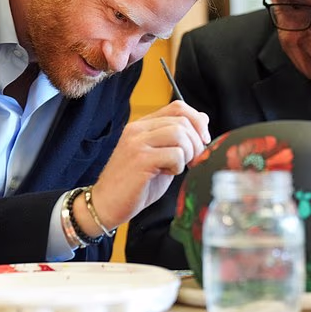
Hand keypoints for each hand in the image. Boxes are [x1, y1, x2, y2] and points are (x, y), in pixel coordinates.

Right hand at [77, 101, 209, 233]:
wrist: (106, 204)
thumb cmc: (135, 184)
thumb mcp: (160, 156)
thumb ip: (177, 139)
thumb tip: (203, 119)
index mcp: (143, 125)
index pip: (177, 107)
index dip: (197, 121)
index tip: (203, 140)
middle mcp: (138, 129)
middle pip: (182, 121)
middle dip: (196, 142)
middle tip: (192, 160)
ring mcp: (137, 143)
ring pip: (180, 134)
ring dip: (188, 153)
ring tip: (177, 167)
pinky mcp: (140, 159)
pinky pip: (174, 154)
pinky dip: (178, 166)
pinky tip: (167, 173)